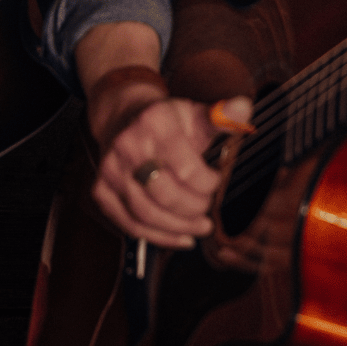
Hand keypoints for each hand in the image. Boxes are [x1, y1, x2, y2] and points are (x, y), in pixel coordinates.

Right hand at [88, 73, 241, 250]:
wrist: (124, 115)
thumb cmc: (166, 120)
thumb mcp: (195, 112)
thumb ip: (223, 115)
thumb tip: (244, 108)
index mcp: (155, 123)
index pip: (187, 170)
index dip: (208, 183)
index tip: (215, 181)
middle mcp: (128, 145)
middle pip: (165, 195)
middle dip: (194, 208)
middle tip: (207, 210)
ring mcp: (110, 170)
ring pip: (146, 214)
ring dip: (178, 228)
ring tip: (199, 228)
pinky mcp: (101, 190)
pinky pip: (128, 224)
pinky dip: (156, 237)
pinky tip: (179, 237)